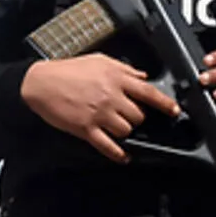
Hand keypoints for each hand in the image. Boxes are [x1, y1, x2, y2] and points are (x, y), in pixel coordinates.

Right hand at [20, 54, 181, 162]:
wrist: (40, 83)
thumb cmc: (68, 70)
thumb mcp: (100, 60)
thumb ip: (124, 69)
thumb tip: (142, 77)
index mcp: (116, 79)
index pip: (148, 92)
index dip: (164, 103)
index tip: (174, 110)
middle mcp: (111, 97)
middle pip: (139, 116)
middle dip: (137, 117)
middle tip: (128, 114)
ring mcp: (99, 115)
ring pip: (127, 131)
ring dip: (126, 131)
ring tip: (117, 125)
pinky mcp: (86, 129)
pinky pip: (108, 147)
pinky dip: (118, 154)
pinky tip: (123, 155)